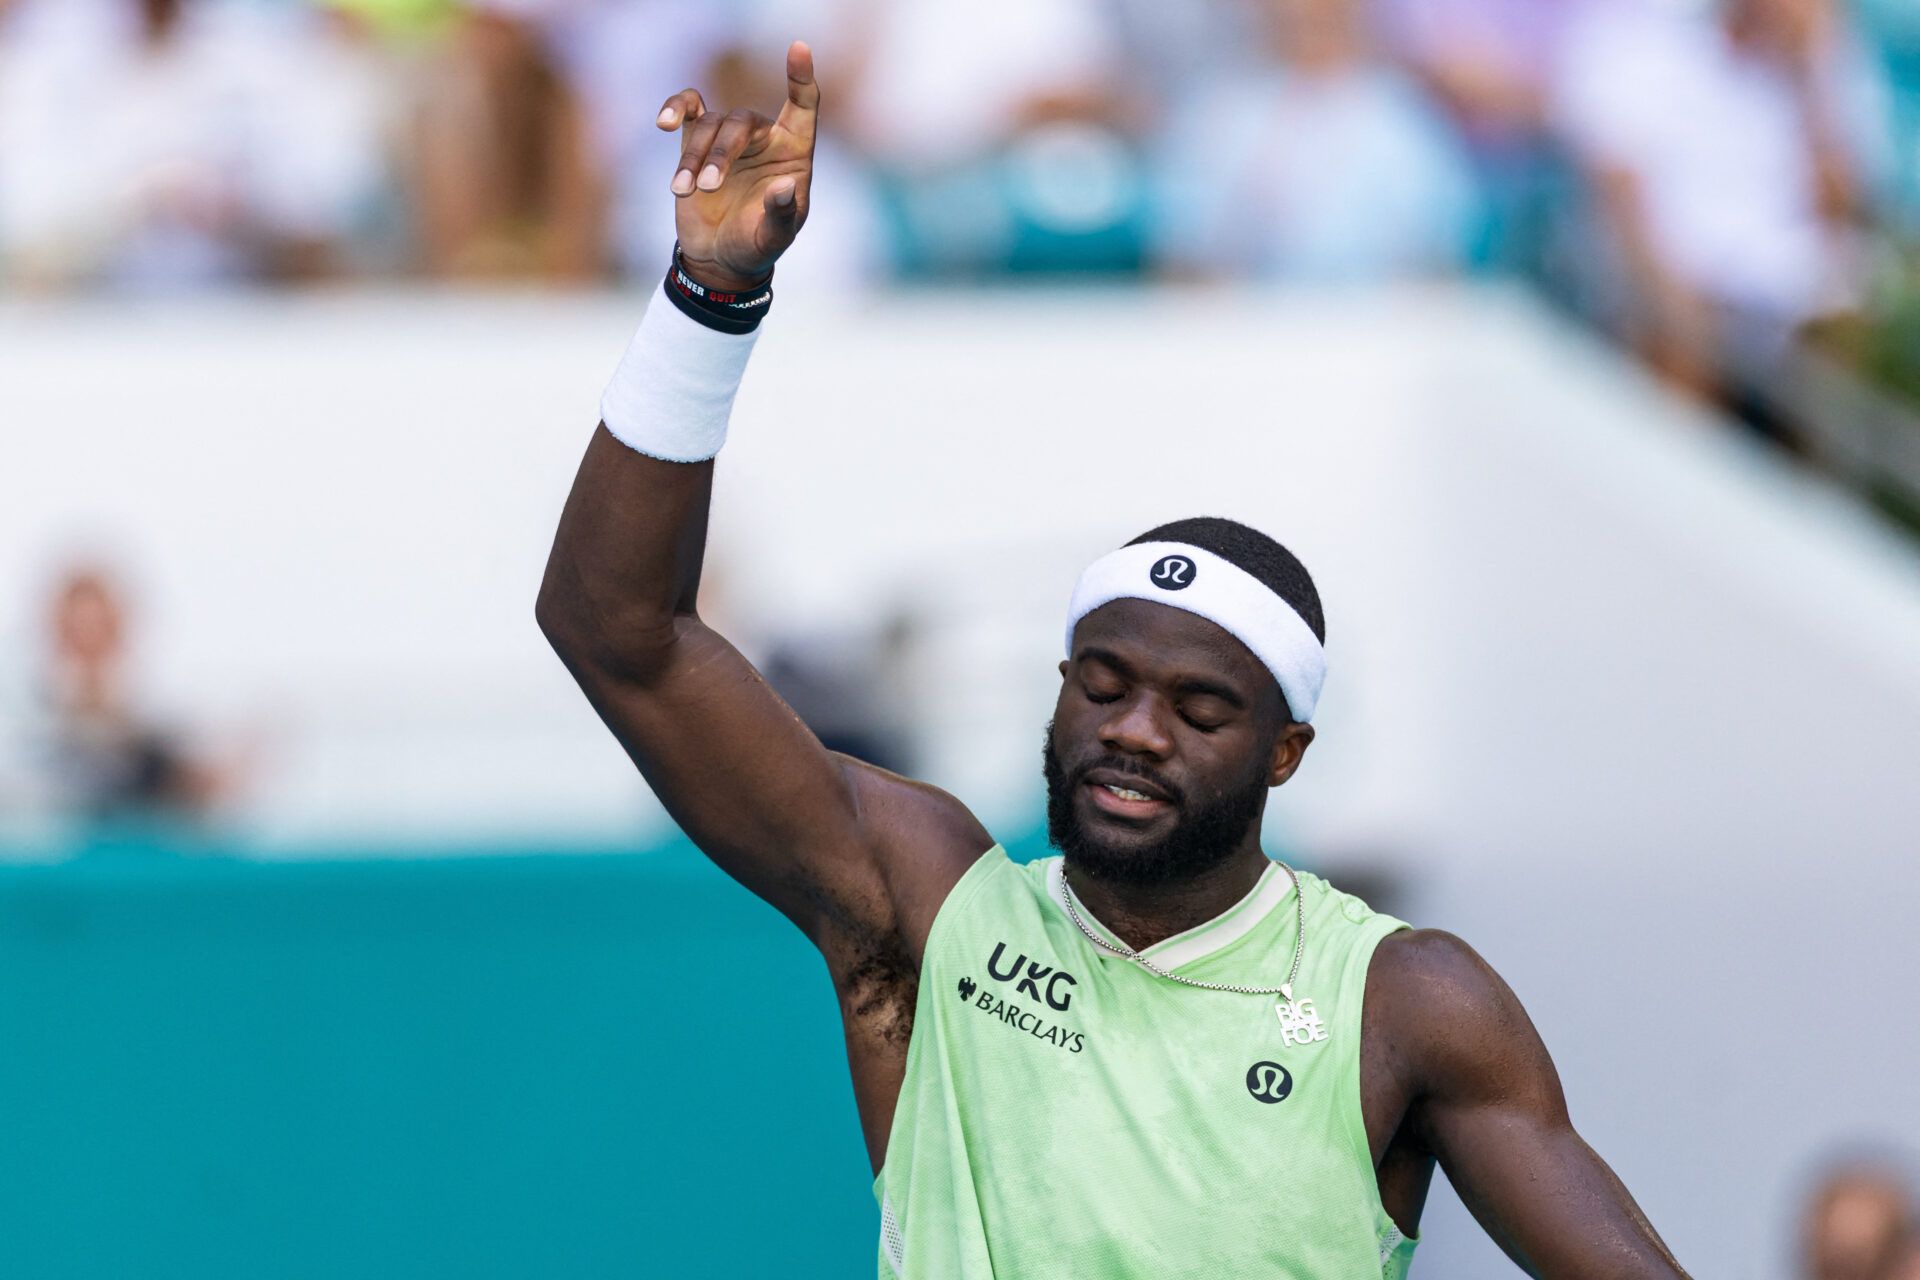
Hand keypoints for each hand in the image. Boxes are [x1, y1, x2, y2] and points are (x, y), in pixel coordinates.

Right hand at [656, 41, 817, 291]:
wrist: (718, 260)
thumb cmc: (755, 247)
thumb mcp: (774, 238)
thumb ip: (781, 214)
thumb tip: (784, 186)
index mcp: (793, 153)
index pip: (803, 107)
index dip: (802, 78)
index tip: (797, 49)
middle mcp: (764, 139)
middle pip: (743, 120)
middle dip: (722, 151)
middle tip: (708, 188)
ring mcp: (729, 138)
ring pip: (710, 124)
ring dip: (694, 157)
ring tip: (683, 191)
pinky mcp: (697, 142)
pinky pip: (688, 109)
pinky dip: (675, 109)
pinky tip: (663, 122)